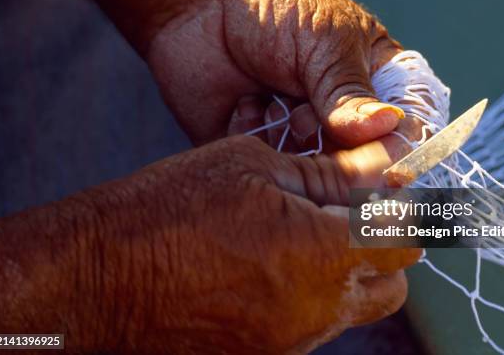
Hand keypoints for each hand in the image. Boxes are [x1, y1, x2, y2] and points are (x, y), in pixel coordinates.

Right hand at [0, 135, 419, 353]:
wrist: (96, 279)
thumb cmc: (168, 208)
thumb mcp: (250, 167)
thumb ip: (326, 174)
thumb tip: (379, 167)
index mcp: (320, 252)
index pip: (406, 237)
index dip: (405, 208)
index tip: (389, 188)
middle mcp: (316, 308)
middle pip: (394, 281)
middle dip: (386, 244)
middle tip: (351, 211)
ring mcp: (291, 339)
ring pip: (356, 306)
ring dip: (352, 270)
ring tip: (307, 235)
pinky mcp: (266, 353)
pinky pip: (316, 324)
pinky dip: (316, 294)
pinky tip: (274, 264)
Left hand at [144, 0, 404, 145]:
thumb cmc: (279, 5)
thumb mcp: (327, 42)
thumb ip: (351, 93)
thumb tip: (386, 127)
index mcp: (373, 85)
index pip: (401, 131)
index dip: (393, 150)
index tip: (379, 160)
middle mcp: (339, 118)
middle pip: (356, 164)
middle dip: (331, 149)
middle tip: (305, 118)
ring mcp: (299, 136)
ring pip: (311, 174)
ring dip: (291, 143)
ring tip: (273, 101)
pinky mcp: (258, 148)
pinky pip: (266, 170)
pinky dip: (256, 141)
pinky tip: (246, 104)